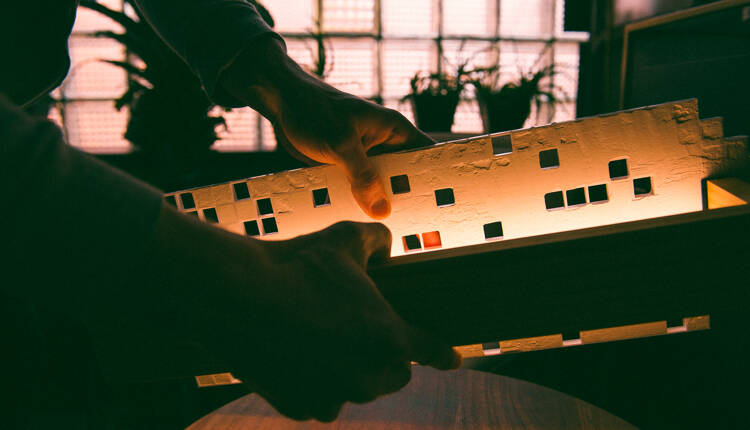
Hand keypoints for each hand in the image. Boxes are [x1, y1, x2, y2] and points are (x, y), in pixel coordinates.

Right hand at [155, 208, 460, 421]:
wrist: (238, 299)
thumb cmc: (296, 266)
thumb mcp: (344, 238)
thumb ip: (376, 239)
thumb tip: (385, 245)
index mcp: (389, 340)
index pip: (431, 351)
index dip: (443, 355)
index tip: (453, 360)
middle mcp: (368, 377)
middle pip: (394, 376)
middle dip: (386, 360)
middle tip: (361, 336)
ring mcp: (334, 397)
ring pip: (354, 389)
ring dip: (348, 374)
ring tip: (322, 343)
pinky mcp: (301, 408)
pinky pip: (319, 400)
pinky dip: (315, 385)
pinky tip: (297, 359)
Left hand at [220, 36, 433, 218]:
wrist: (281, 102)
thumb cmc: (313, 110)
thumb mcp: (341, 144)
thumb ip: (362, 176)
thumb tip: (382, 210)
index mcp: (393, 130)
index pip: (426, 155)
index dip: (435, 179)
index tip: (441, 205)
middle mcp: (384, 144)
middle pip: (405, 178)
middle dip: (408, 201)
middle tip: (417, 230)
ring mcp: (365, 157)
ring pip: (380, 187)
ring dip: (381, 205)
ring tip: (395, 234)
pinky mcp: (347, 168)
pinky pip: (358, 190)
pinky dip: (358, 204)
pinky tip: (362, 223)